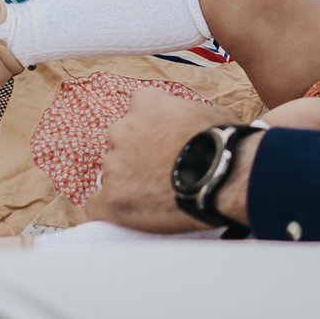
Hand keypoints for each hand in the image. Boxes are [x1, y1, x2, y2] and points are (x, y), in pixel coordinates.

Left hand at [87, 90, 236, 231]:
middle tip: (160, 172)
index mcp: (144, 103)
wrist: (221, 175)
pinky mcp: (111, 198)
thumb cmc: (223, 142)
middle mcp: (121, 129)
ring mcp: (113, 165)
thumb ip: (187, 114)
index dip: (151, 131)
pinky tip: (126, 215)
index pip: (137, 113)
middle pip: (120, 144)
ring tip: (156, 197)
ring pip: (112, 175)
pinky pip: (96, 206)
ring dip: (128, 184)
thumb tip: (193, 123)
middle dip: (136, 157)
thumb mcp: (209, 111)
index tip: (164, 144)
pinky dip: (109, 210)